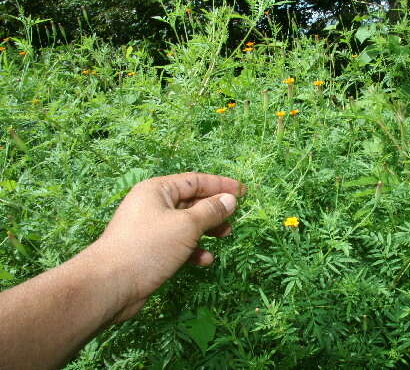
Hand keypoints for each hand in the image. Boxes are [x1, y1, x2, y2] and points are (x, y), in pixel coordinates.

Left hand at [89, 172, 244, 321]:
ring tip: (224, 237)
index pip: (195, 180)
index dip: (220, 185)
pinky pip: (178, 243)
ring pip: (187, 224)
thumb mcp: (186, 226)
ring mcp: (150, 228)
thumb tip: (230, 200)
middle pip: (191, 201)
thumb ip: (211, 211)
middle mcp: (152, 205)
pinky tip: (204, 260)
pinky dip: (193, 249)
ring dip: (207, 231)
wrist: (109, 285)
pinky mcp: (150, 250)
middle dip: (214, 210)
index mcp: (157, 190)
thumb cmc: (148, 247)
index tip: (243, 192)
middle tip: (234, 219)